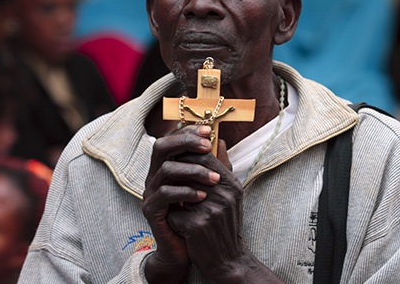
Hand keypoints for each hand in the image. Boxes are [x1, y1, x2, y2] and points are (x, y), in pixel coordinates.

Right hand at [142, 124, 219, 282]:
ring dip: (193, 170)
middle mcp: (154, 175)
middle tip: (207, 146)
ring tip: (214, 180)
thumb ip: (212, 165)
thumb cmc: (197, 215)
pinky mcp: (150, 210)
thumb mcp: (208, 186)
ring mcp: (150, 192)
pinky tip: (203, 196)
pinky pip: (164, 194)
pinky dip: (185, 192)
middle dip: (185, 142)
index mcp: (166, 166)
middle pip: (160, 146)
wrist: (186, 249)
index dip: (187, 131)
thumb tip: (220, 140)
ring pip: (166, 169)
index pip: (171, 139)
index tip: (208, 130)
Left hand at [165, 140, 246, 280]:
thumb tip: (218, 139)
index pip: (204, 156)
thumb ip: (223, 166)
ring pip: (178, 190)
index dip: (186, 156)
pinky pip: (174, 213)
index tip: (176, 161)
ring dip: (173, 196)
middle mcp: (223, 194)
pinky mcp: (197, 226)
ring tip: (173, 201)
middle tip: (168, 178)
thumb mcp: (231, 194)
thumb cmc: (225, 223)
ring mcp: (211, 210)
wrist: (228, 260)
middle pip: (190, 169)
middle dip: (176, 173)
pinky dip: (172, 217)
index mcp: (231, 184)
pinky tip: (176, 223)